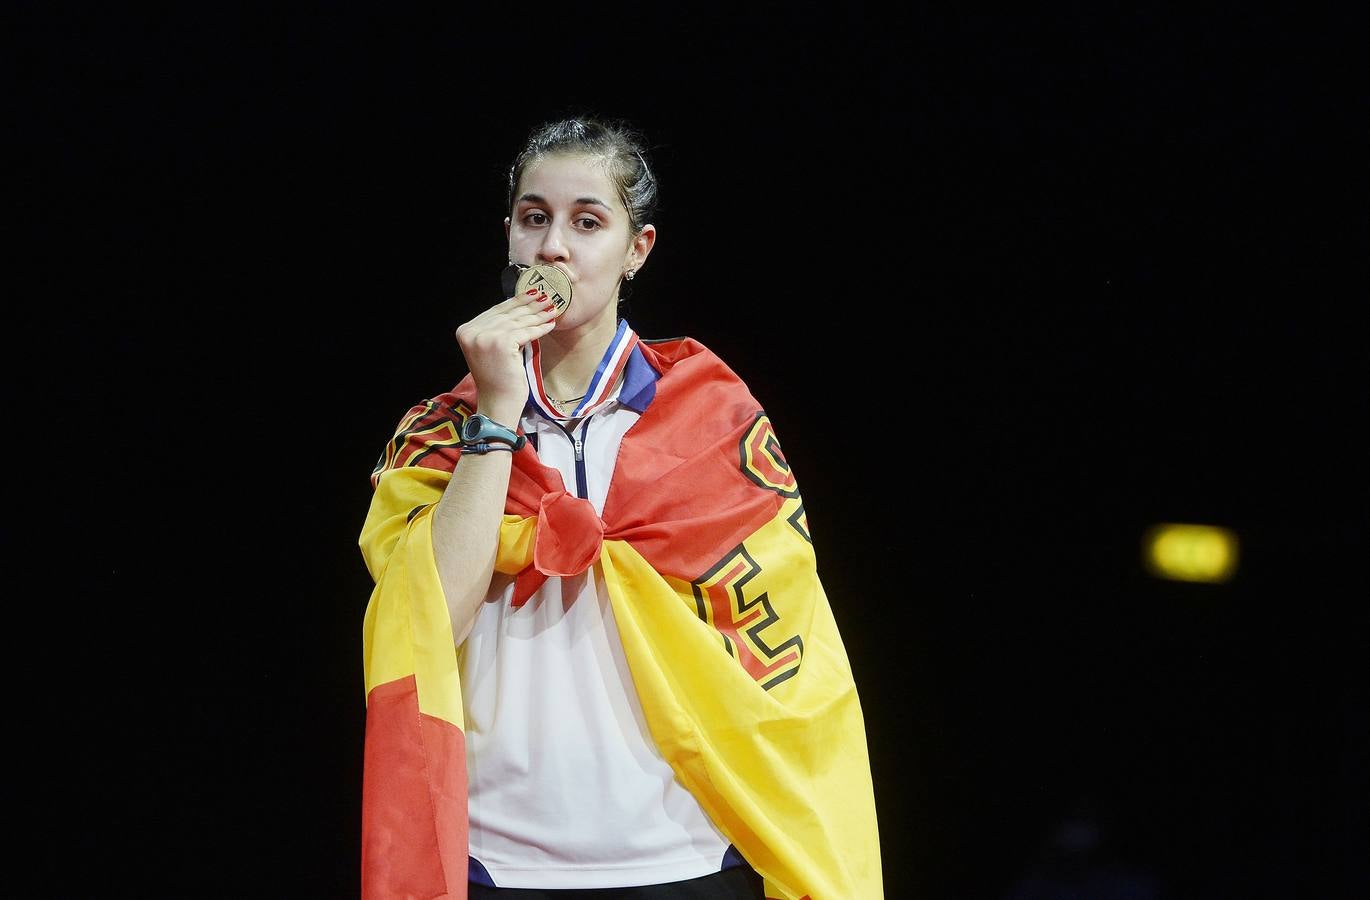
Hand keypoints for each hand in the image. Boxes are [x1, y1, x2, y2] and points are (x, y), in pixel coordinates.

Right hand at [454, 288, 557, 421]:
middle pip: (508, 314)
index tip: (532, 294)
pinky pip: (526, 332)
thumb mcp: (490, 349)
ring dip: (538, 315)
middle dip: (530, 305)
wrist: (497, 403)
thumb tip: (519, 305)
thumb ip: (496, 329)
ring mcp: (485, 337)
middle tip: (548, 297)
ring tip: (553, 309)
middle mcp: (472, 332)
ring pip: (518, 322)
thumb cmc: (497, 379)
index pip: (495, 311)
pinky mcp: (501, 344)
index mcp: (465, 331)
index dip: (516, 301)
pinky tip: (551, 325)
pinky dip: (540, 328)